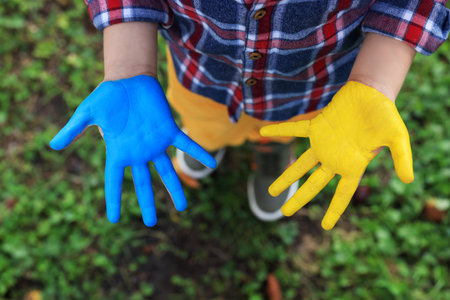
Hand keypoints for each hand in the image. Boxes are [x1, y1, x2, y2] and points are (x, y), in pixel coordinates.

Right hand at [50, 75, 216, 226]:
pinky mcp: (169, 130)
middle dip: (147, 203)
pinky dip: (198, 152)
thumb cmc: (106, 95)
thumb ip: (74, 130)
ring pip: (167, 170)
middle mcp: (138, 152)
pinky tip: (211, 163)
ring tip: (183, 207)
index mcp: (118, 151)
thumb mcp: (87, 113)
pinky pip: (186, 144)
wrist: (128, 79)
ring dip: (176, 188)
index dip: (113, 199)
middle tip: (151, 223)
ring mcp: (155, 143)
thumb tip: (53, 145)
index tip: (113, 219)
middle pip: (144, 183)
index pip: (115, 181)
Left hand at [260, 81, 412, 229]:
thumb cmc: (385, 115)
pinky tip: (262, 132)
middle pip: (314, 184)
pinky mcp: (316, 127)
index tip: (325, 226)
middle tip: (284, 212)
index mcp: (353, 166)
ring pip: (301, 165)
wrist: (372, 93)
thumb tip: (409, 180)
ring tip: (271, 191)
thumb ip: (401, 158)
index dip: (334, 210)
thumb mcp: (397, 138)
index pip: (342, 194)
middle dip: (299, 198)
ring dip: (286, 177)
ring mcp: (323, 144)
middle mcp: (335, 159)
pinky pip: (295, 130)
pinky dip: (280, 130)